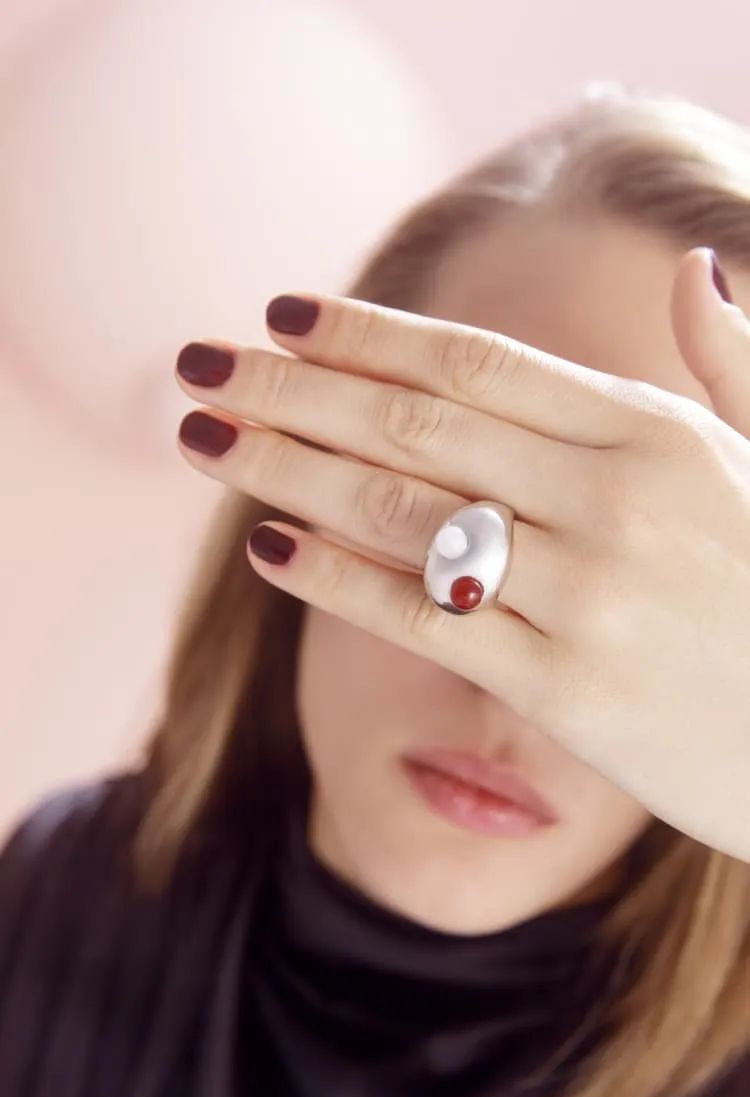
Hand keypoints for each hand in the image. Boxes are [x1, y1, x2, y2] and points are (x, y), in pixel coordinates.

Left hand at [175, 247, 749, 860]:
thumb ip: (728, 365)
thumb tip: (695, 267)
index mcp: (654, 431)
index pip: (478, 361)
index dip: (370, 334)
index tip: (281, 314)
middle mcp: (613, 499)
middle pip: (416, 422)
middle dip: (293, 388)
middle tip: (200, 364)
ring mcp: (589, 595)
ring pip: (404, 512)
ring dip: (287, 467)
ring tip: (202, 436)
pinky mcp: (569, 690)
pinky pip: (427, 620)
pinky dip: (339, 577)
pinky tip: (269, 545)